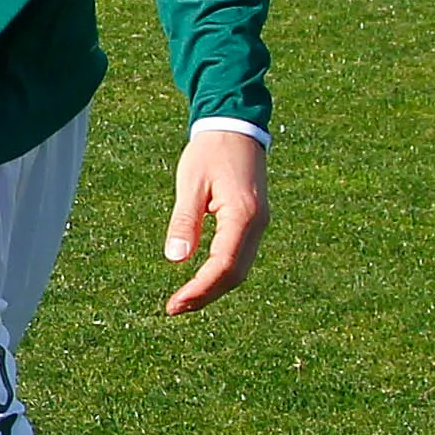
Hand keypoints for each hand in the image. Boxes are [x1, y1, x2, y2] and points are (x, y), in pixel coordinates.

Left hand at [163, 127, 268, 314]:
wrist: (236, 127)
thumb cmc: (210, 151)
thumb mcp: (191, 183)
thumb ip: (185, 221)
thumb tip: (175, 258)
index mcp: (243, 215)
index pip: (222, 265)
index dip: (199, 289)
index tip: (175, 304)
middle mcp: (257, 224)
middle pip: (235, 274)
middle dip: (206, 295)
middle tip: (175, 307)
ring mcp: (259, 224)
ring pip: (240, 269)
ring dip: (214, 288)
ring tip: (184, 299)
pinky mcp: (254, 222)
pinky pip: (240, 256)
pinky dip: (221, 273)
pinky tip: (201, 279)